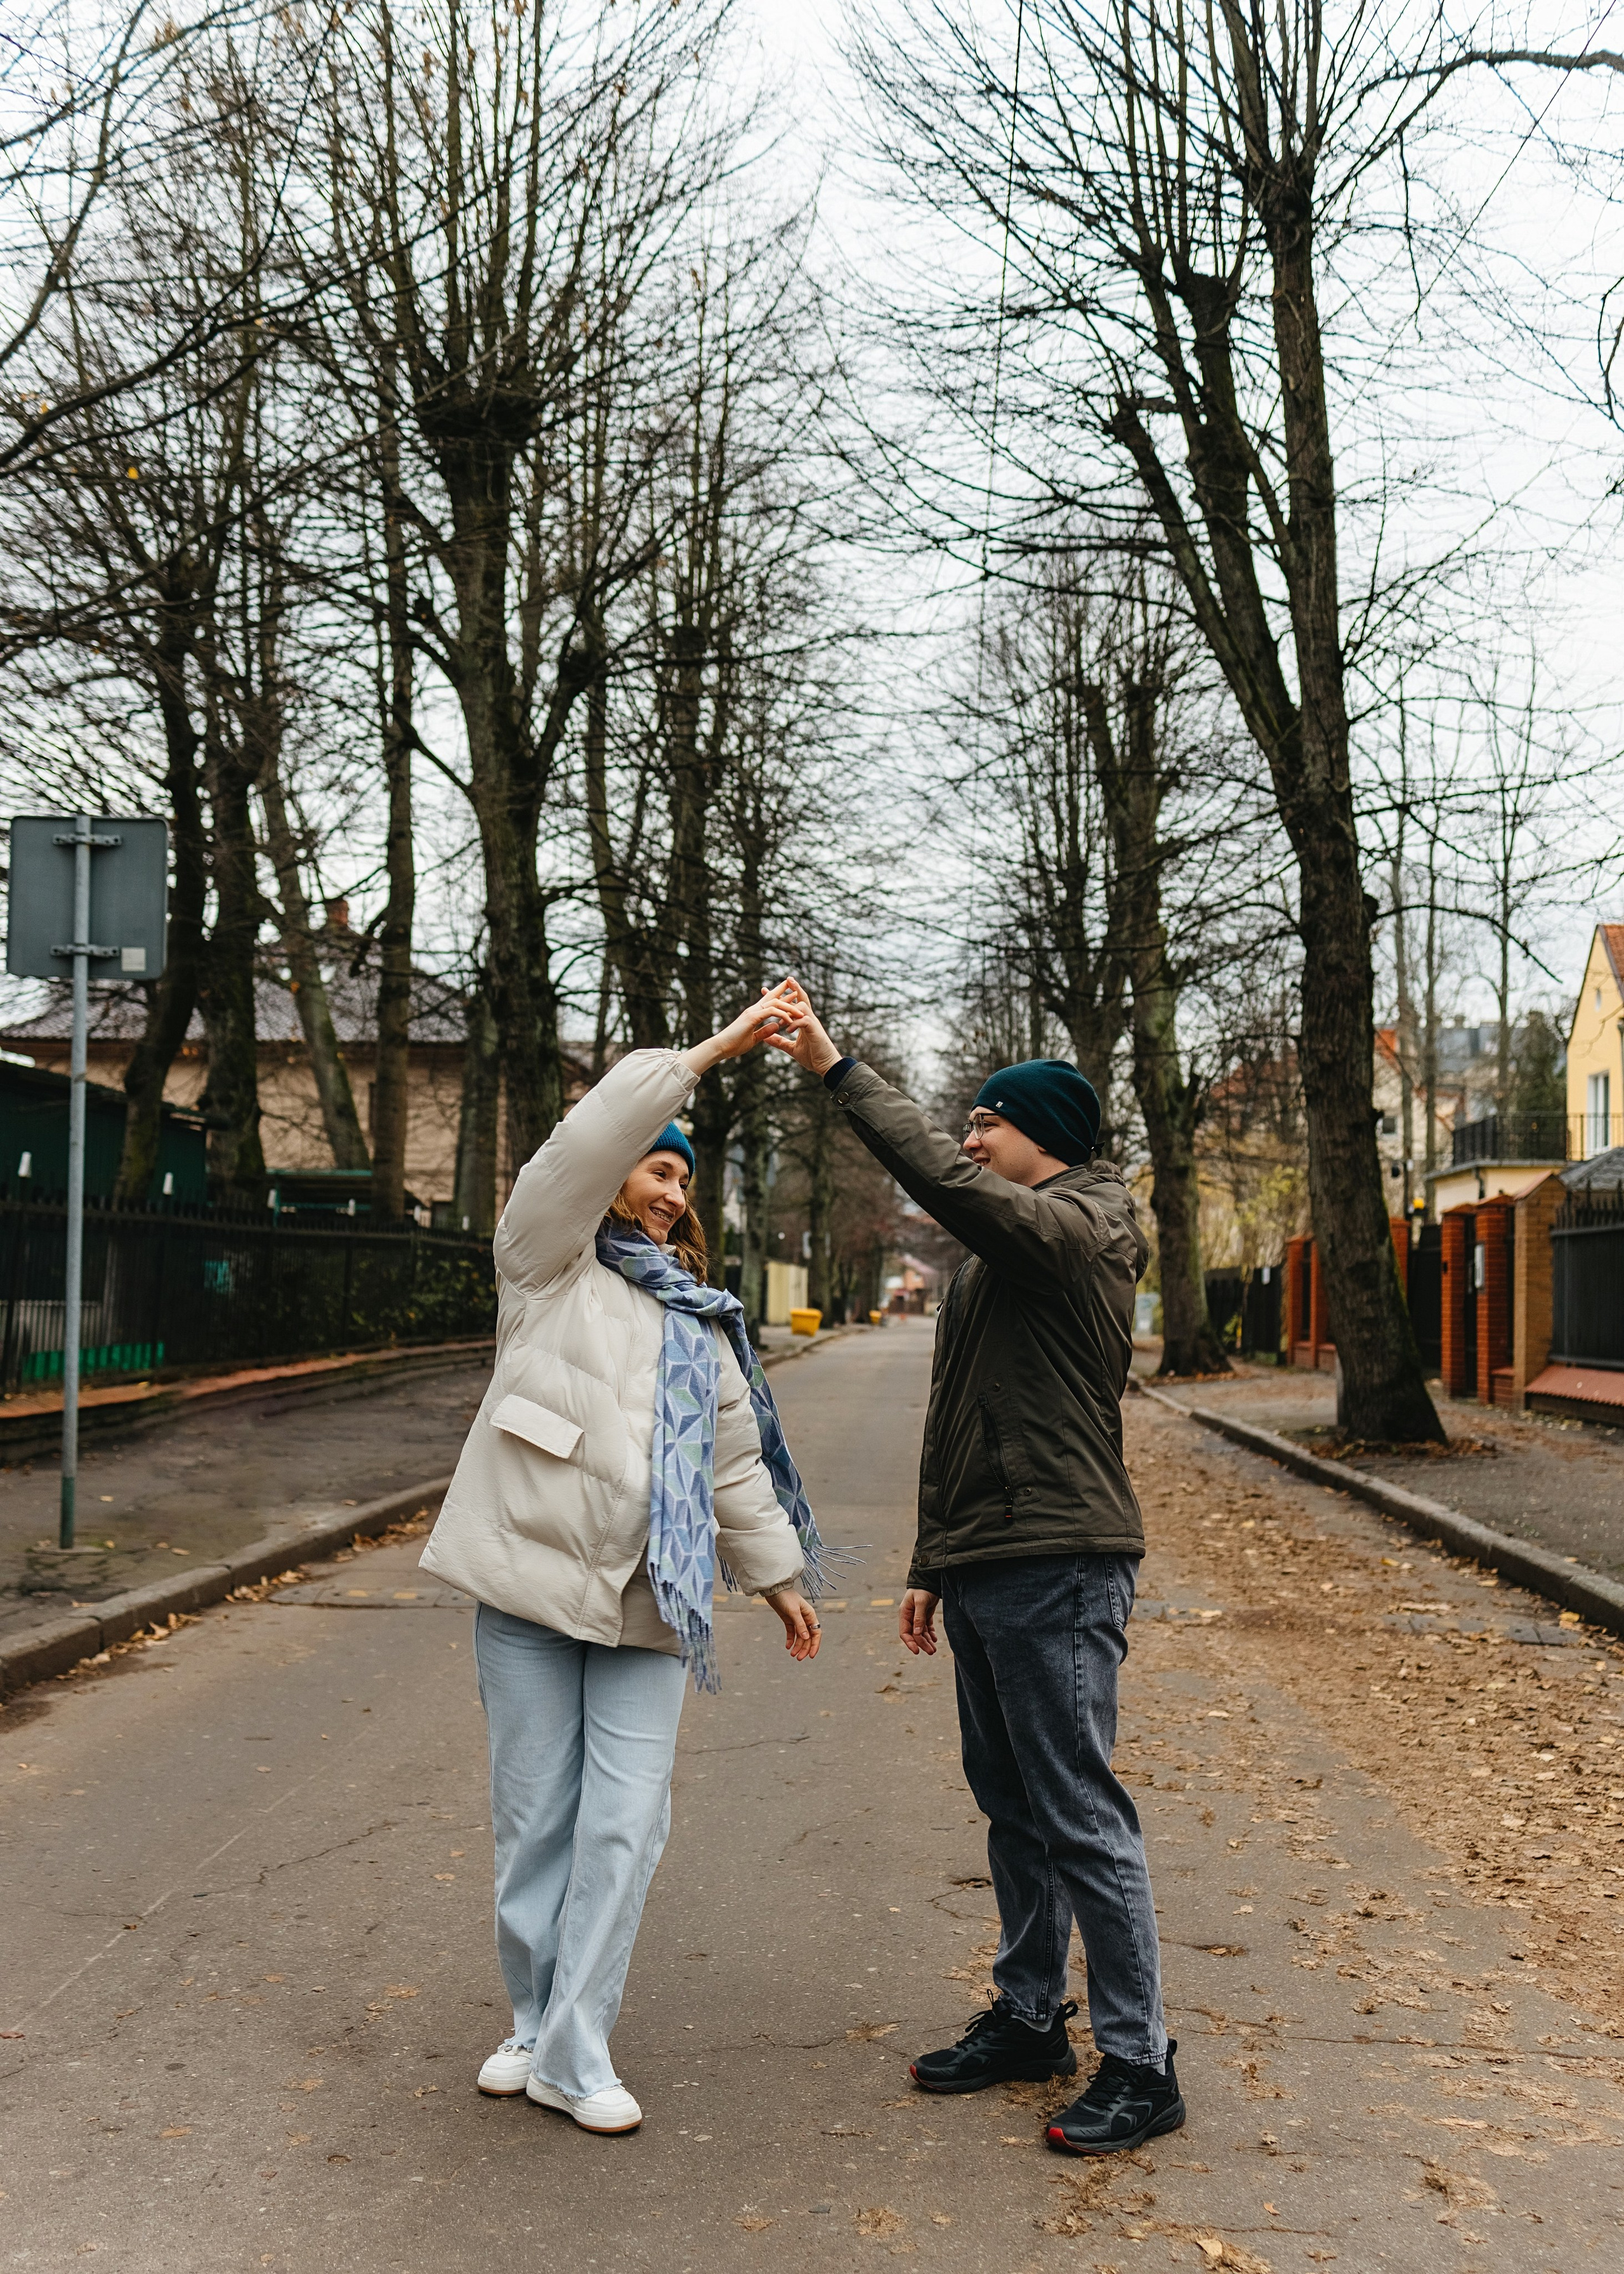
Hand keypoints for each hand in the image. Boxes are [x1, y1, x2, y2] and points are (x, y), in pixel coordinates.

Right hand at [684, 981, 799, 1076]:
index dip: (780, 996)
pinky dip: (782, 1015)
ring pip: (775, 1003)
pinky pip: (771, 1012)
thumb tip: (776, 1026)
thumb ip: (765, 1031)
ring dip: (789, 1006)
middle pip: (772, 996)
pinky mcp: (752, 1018)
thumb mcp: (754, 1038)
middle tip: (798, 990)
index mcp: (754, 1014)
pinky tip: (790, 1020)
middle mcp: (753, 1010)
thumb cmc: (734, 1045)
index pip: (769, 1001)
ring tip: (801, 1011)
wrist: (721, 1047)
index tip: (791, 994)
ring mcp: (752, 1012)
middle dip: (786, 992)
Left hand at [762, 976, 841, 1077]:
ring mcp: (813, 1023)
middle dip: (793, 988)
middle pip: (802, 998)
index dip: (780, 996)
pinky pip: (805, 1021)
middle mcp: (809, 1018)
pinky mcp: (815, 1030)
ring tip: (779, 1015)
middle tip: (785, 979)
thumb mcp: (791, 1048)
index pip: (791, 1004)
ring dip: (790, 1008)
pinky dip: (795, 1023)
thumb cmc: (812, 1057)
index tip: (765, 991)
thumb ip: (779, 1041)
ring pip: (803, 1006)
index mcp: (803, 1021)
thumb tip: (766, 1037)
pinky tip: (787, 1030)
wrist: (826, 1066)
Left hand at [764, 1587, 821, 1660]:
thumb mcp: (793, 1611)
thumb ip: (800, 1624)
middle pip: (808, 1638)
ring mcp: (797, 1620)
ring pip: (800, 1637)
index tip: (811, 1656)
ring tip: (792, 1654)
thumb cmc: (786, 1597)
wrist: (774, 1589)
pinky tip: (787, 1647)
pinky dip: (790, 1640)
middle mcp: (805, 1618)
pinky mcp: (788, 1620)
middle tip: (798, 1658)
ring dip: (797, 1646)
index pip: (816, 1633)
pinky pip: (791, 1633)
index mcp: (810, 1615)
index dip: (815, 1645)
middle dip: (804, 1648)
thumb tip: (806, 1637)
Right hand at [899, 1588, 938, 1656]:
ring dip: (927, 1641)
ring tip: (934, 1649)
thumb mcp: (921, 1602)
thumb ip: (919, 1617)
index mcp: (904, 1613)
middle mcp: (909, 1617)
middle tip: (932, 1652)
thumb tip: (916, 1633)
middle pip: (914, 1635)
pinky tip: (935, 1639)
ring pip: (921, 1633)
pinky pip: (926, 1628)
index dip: (910, 1643)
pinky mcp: (924, 1615)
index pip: (904, 1632)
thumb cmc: (923, 1589)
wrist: (930, 1580)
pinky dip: (930, 1634)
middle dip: (922, 1644)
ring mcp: (917, 1617)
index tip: (917, 1651)